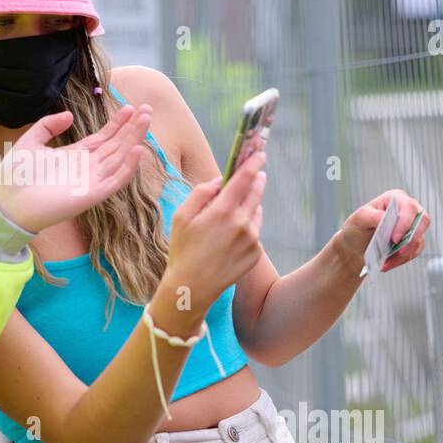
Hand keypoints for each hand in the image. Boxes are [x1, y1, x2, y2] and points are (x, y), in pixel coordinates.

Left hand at [0, 104, 151, 234]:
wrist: (8, 202)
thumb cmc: (16, 176)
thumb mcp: (31, 141)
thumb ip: (49, 126)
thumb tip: (70, 115)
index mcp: (74, 156)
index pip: (102, 138)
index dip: (117, 124)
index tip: (129, 107)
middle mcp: (86, 168)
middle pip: (116, 145)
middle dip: (132, 128)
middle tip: (147, 109)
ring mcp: (91, 181)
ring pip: (119, 158)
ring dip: (134, 140)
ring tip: (145, 120)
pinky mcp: (93, 195)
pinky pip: (115, 180)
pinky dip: (128, 167)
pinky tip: (138, 150)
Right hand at [161, 149, 268, 311]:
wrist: (192, 288)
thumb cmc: (182, 250)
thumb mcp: (182, 217)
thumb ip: (201, 193)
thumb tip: (220, 180)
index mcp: (223, 211)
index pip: (244, 179)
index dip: (253, 164)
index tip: (260, 154)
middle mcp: (242, 224)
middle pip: (257, 193)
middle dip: (257, 180)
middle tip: (257, 174)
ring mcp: (252, 240)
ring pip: (256, 214)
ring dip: (249, 208)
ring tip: (229, 218)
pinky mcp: (256, 254)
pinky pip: (254, 233)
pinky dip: (246, 230)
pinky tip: (229, 241)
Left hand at [335, 189, 430, 274]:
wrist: (355, 247)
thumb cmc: (357, 228)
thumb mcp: (358, 219)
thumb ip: (371, 216)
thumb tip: (384, 217)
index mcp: (395, 198)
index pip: (409, 207)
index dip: (405, 223)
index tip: (395, 238)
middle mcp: (408, 211)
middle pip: (423, 221)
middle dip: (411, 239)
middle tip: (398, 252)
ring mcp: (412, 227)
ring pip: (418, 240)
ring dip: (402, 255)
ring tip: (385, 263)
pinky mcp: (413, 243)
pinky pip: (414, 252)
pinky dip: (400, 260)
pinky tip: (387, 264)